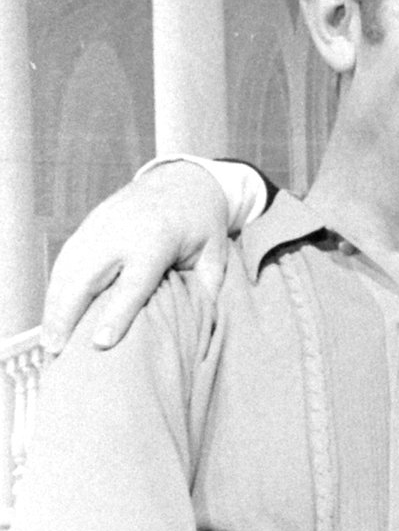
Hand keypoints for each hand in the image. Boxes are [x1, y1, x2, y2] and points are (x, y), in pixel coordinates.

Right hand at [41, 162, 231, 352]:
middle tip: (58, 350)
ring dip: (55, 305)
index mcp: (156, 241)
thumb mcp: (215, 252)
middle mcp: (120, 232)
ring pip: (68, 269)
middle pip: (86, 277)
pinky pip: (66, 259)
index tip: (99, 343)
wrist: (182, 180)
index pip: (132, 284)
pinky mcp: (88, 225)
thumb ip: (207, 287)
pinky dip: (55, 288)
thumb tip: (205, 326)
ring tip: (50, 342)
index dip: (116, 315)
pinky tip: (52, 315)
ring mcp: (99, 226)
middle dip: (68, 313)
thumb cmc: (201, 224)